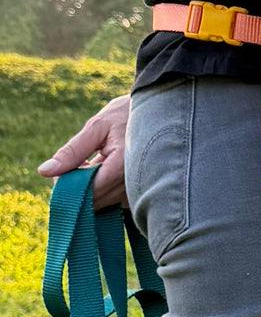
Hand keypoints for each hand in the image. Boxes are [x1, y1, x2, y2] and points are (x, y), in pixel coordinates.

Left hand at [38, 95, 129, 211]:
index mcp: (122, 167)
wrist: (158, 114)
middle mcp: (133, 183)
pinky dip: (101, 189)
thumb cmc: (126, 116)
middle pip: (96, 201)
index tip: (60, 173)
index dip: (69, 186)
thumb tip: (45, 172)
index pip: (89, 191)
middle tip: (73, 165)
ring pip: (104, 203)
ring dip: (89, 189)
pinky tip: (101, 168)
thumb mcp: (96, 127)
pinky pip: (114, 199)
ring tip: (90, 162)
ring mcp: (138, 190)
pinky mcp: (139, 191)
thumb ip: (72, 152)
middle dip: (77, 188)